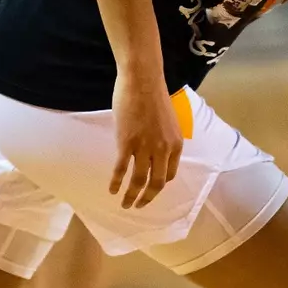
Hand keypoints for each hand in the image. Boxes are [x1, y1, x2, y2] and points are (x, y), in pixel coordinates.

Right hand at [109, 70, 182, 208]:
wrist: (142, 81)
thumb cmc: (154, 96)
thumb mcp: (169, 122)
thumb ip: (164, 139)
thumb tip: (156, 151)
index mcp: (175, 144)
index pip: (170, 174)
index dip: (160, 186)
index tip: (150, 190)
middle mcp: (163, 150)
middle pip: (156, 183)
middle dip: (146, 198)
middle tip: (138, 206)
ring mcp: (144, 147)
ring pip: (138, 181)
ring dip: (131, 196)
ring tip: (124, 204)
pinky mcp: (126, 143)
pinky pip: (121, 169)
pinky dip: (116, 182)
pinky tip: (112, 190)